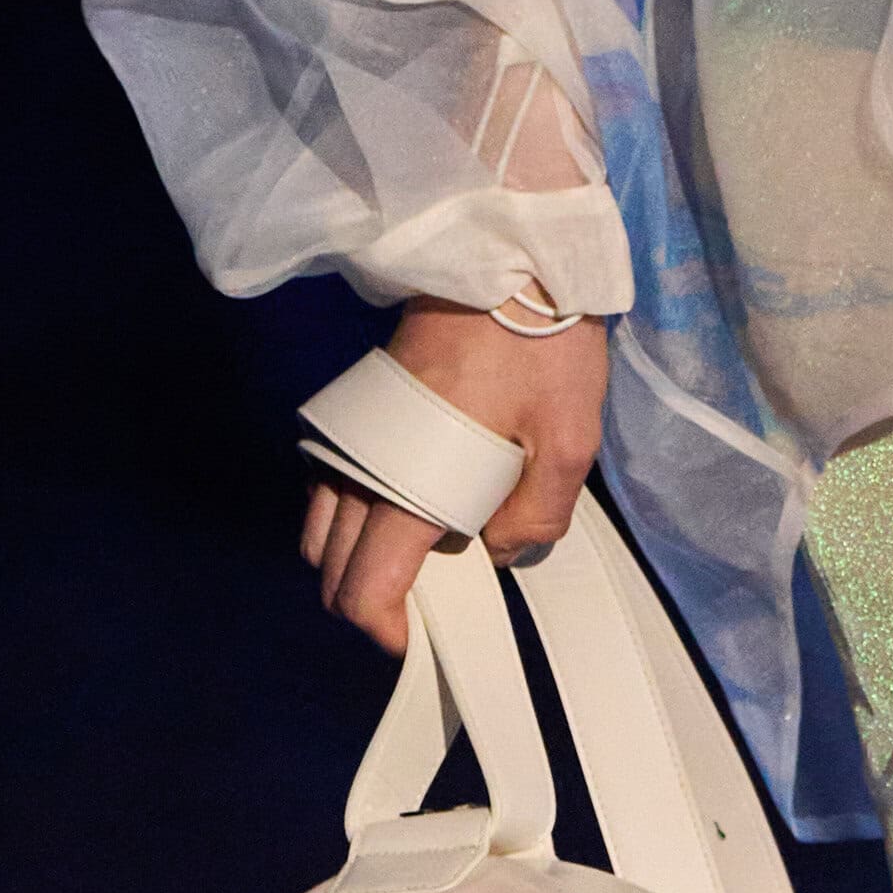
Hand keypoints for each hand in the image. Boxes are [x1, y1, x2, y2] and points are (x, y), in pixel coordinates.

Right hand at [300, 296, 608, 653]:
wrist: (505, 252)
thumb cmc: (541, 344)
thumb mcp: (570, 440)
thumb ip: (537, 516)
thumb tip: (496, 549)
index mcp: (409, 483)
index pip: (364, 587)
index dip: (385, 629)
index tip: (420, 639)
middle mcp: (361, 465)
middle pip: (331, 569)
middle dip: (371, 602)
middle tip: (428, 605)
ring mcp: (348, 436)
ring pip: (322, 532)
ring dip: (355, 563)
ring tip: (416, 563)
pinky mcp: (352, 414)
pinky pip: (329, 490)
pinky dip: (349, 522)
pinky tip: (401, 516)